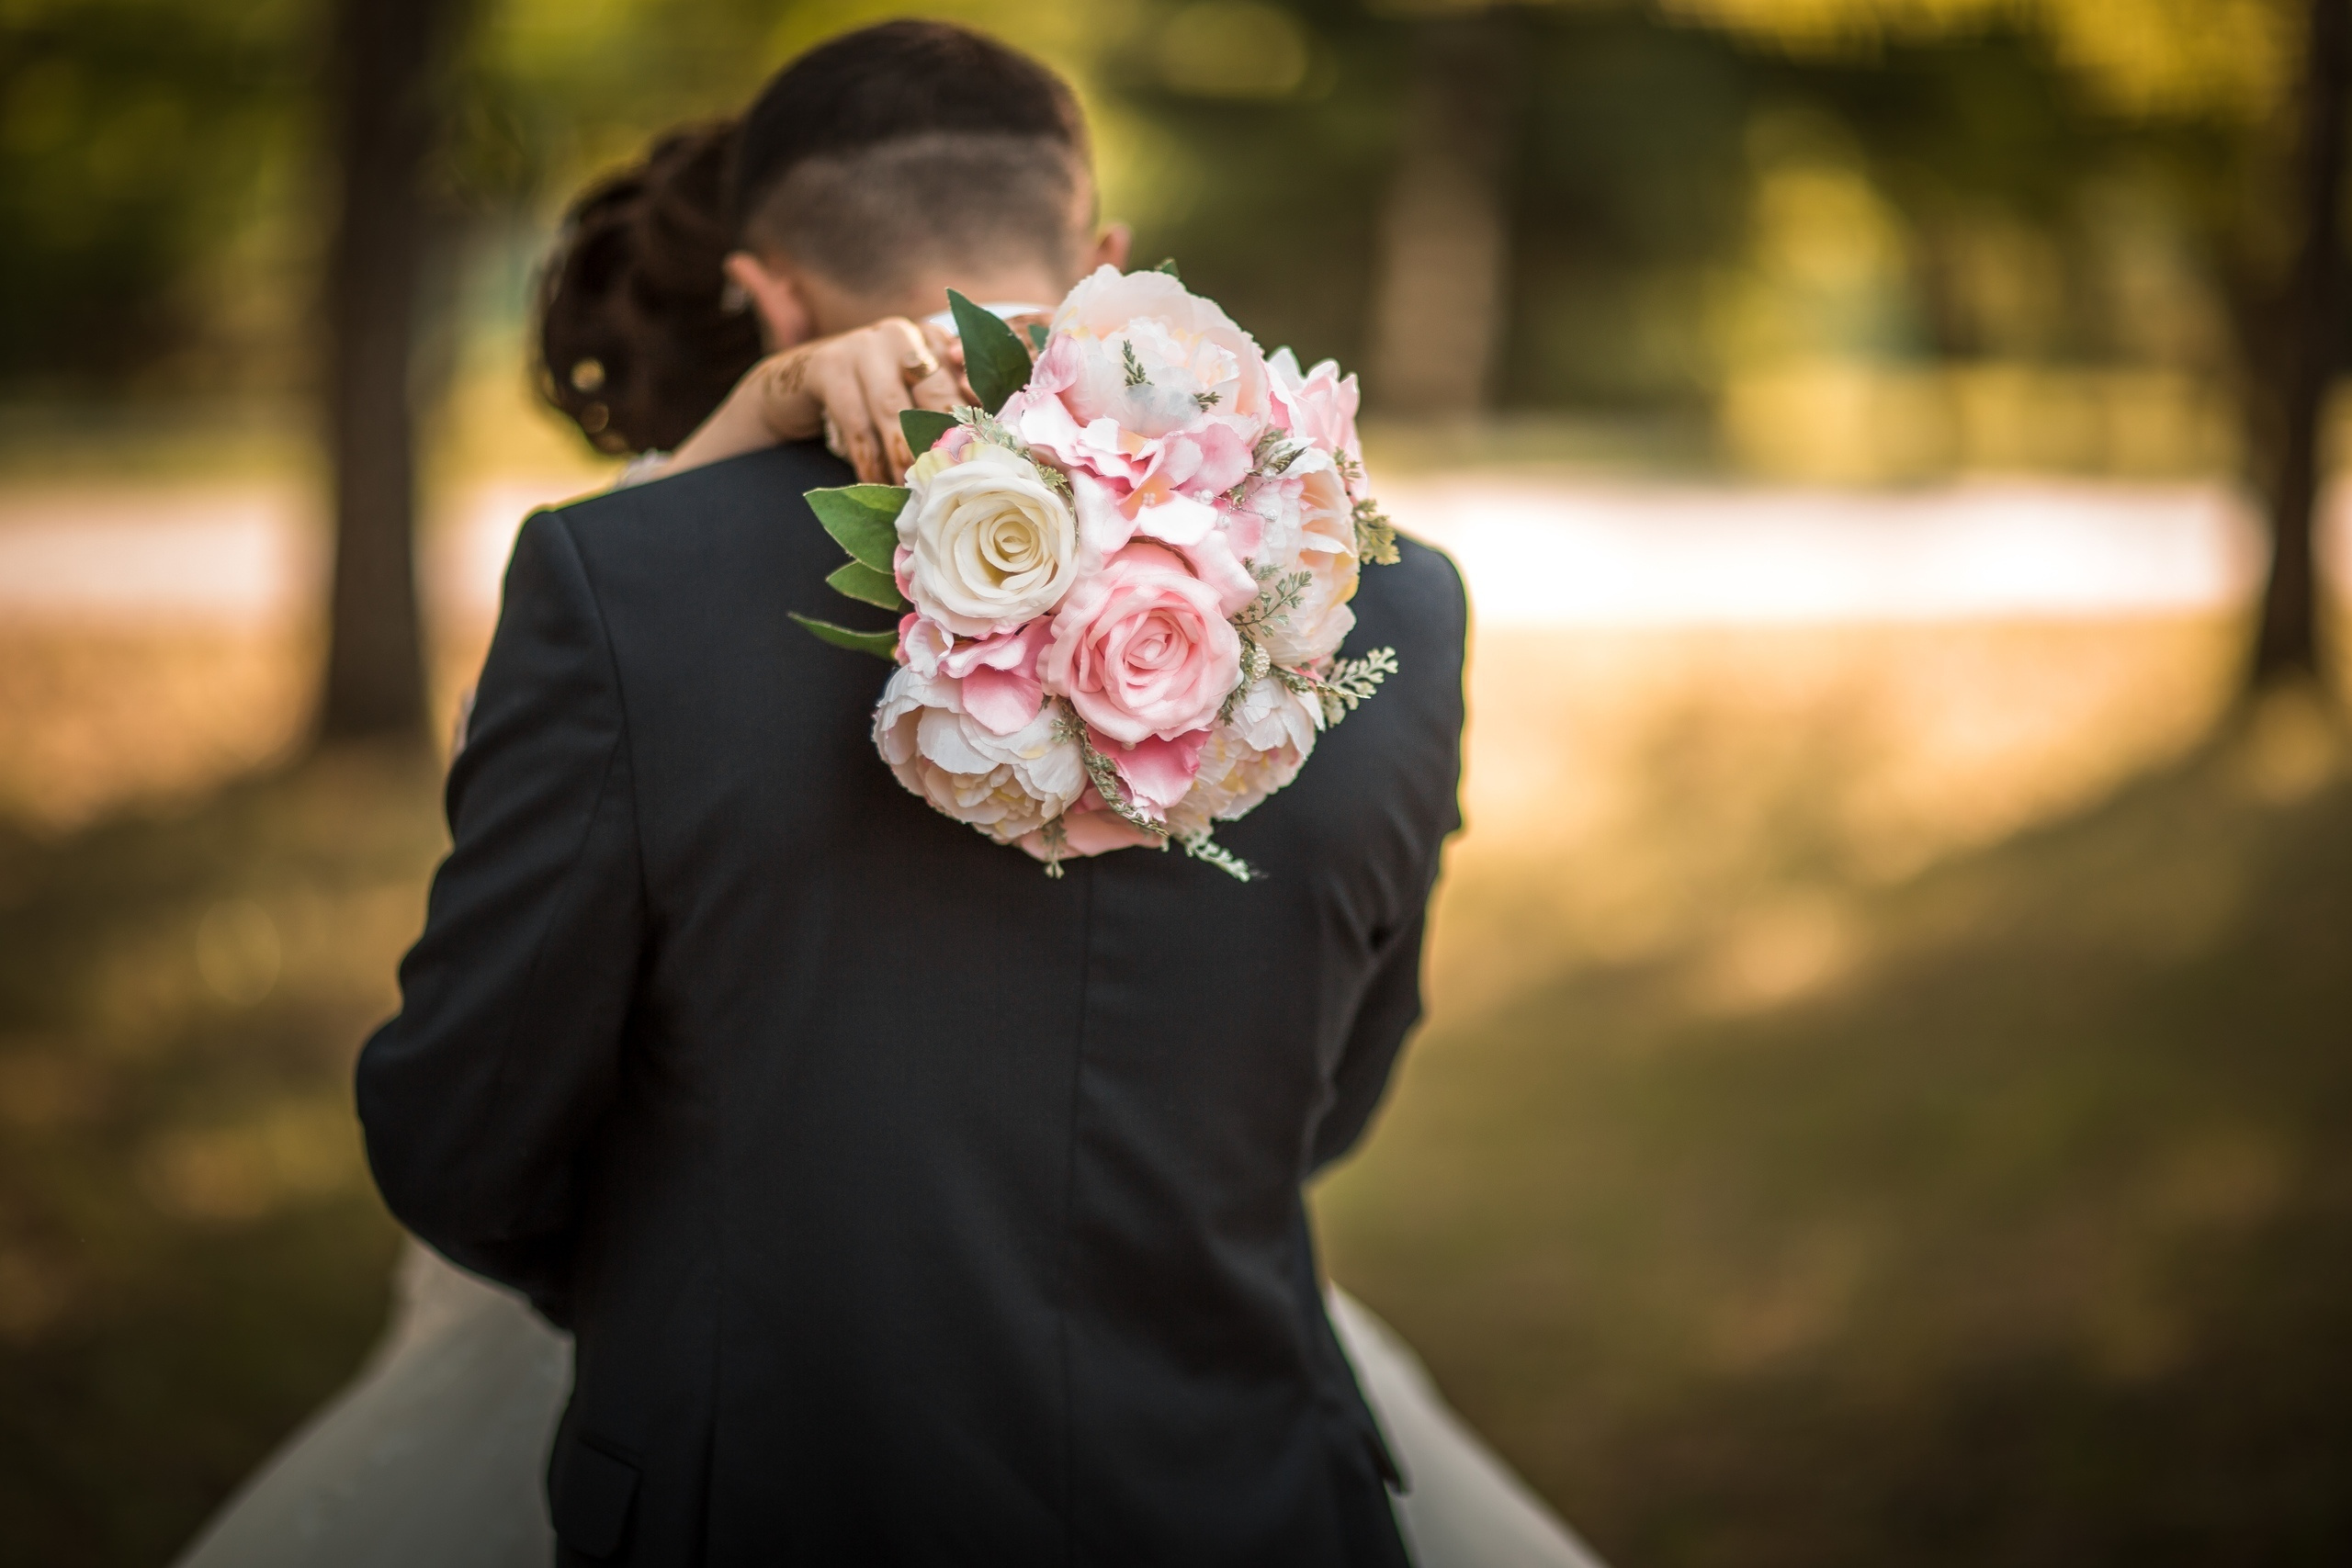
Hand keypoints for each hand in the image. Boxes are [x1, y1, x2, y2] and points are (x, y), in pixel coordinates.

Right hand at [761, 318, 968, 482]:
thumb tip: (984, 447)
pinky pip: (855, 424)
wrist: (807, 380)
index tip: (989, 440)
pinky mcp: (829, 367)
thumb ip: (947, 407)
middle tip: (954, 480)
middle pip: (934, 390)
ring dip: (905, 459)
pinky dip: (869, 462)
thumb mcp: (911, 393)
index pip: (967, 371)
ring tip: (916, 493)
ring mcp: (863, 346)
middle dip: (945, 441)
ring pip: (894, 410)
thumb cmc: (874, 395)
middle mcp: (901, 335)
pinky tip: (878, 486)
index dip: (980, 405)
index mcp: (931, 338)